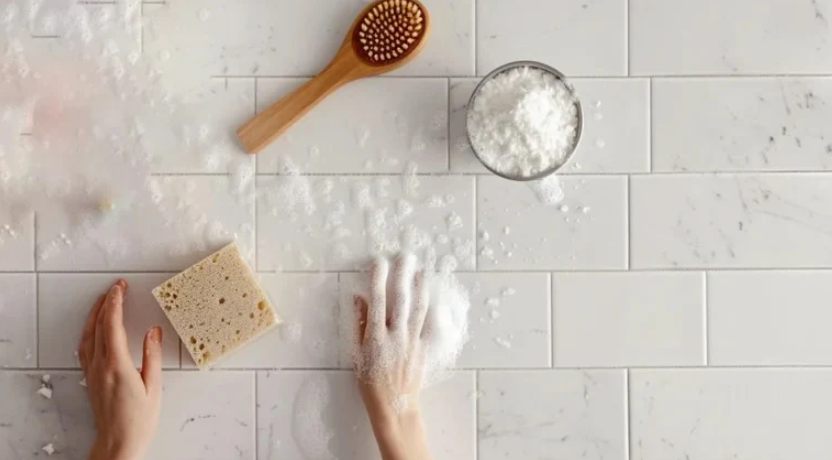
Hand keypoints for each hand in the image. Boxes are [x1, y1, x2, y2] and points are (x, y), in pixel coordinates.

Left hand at [79, 279, 162, 459]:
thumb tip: (153, 332)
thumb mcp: (154, 386)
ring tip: (104, 301)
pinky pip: (86, 347)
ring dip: (95, 315)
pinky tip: (95, 328)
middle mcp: (100, 366)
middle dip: (106, 303)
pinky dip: (90, 331)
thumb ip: (152, 356)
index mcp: (117, 365)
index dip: (115, 303)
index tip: (121, 288)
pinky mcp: (91, 378)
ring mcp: (93, 372)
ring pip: (88, 335)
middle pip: (98, 326)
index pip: (112, 325)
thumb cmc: (138, 420)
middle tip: (115, 287)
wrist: (119, 443)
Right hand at [353, 254, 432, 459]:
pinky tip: (436, 298)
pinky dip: (434, 311)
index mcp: (375, 336)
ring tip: (423, 270)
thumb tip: (358, 298)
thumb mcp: (357, 353)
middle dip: (402, 276)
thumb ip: (359, 324)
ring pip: (419, 309)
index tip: (379, 261)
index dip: (378, 279)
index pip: (377, 300)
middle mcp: (395, 336)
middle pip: (400, 299)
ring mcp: (412, 342)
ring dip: (421, 288)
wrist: (394, 405)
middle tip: (406, 256)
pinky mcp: (423, 349)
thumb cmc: (370, 381)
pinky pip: (430, 326)